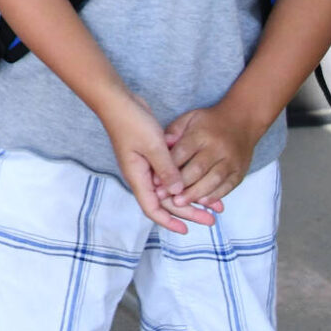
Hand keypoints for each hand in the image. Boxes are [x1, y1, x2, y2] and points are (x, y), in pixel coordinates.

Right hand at [104, 91, 221, 233]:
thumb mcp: (153, 145)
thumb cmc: (131, 122)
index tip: (187, 229)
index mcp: (138, 177)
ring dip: (191, 195)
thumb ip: (167, 169)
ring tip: (213, 203)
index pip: (152, 208)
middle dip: (189, 211)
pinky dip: (185, 179)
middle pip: (166, 202)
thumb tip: (179, 192)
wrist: (118, 100)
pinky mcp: (152, 156)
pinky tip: (201, 180)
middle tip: (212, 217)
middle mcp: (142, 176)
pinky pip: (170, 175)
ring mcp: (147, 166)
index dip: (169, 221)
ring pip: (170, 189)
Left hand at [164, 101, 257, 207]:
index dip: (168, 167)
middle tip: (164, 196)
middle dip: (179, 184)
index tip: (155, 181)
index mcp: (201, 134)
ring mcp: (230, 161)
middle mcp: (217, 148)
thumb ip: (174, 132)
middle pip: (197, 169)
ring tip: (180, 203)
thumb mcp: (189, 118)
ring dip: (195, 193)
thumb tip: (160, 146)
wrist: (242, 121)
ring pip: (212, 180)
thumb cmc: (209, 122)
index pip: (183, 152)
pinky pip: (227, 186)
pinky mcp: (239, 172)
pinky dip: (215, 196)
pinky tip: (202, 202)